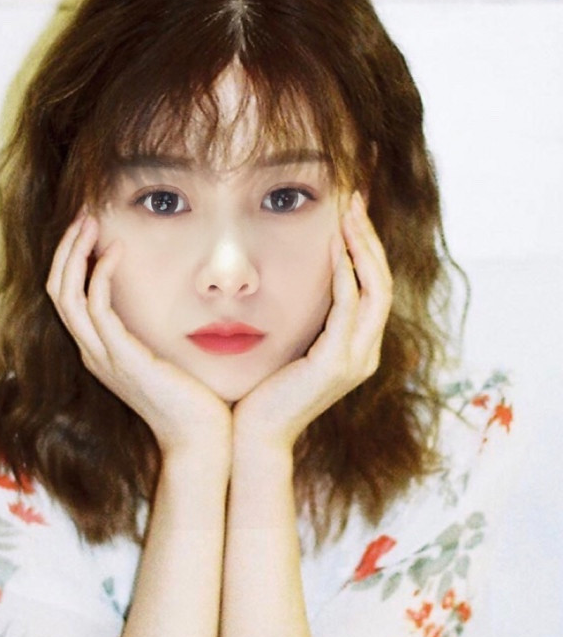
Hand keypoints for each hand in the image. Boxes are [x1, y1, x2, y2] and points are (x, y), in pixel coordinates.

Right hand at [46, 216, 232, 460]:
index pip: (66, 297)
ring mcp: (102, 356)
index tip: (88, 229)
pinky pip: (97, 307)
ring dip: (76, 254)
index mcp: (98, 351)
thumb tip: (158, 298)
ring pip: (67, 295)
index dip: (70, 261)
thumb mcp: (160, 357)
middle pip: (57, 291)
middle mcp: (91, 352)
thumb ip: (147, 331)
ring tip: (92, 222)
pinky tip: (117, 252)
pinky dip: (101, 274)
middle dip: (66, 249)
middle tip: (84, 216)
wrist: (200, 438)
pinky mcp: (121, 357)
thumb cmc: (188, 397)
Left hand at [232, 192, 392, 453]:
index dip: (367, 249)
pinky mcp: (336, 365)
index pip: (374, 288)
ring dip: (362, 248)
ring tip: (348, 214)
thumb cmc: (265, 391)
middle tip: (355, 200)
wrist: (254, 436)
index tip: (352, 214)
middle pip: (383, 283)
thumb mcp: (292, 348)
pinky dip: (345, 276)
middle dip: (369, 238)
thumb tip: (298, 283)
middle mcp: (365, 353)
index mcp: (357, 347)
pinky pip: (348, 310)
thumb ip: (307, 321)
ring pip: (375, 291)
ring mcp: (355, 360)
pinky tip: (334, 250)